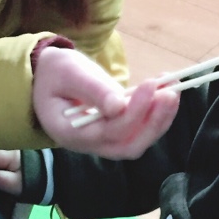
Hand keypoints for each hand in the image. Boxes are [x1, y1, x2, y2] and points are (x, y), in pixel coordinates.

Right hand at [32, 46, 178, 159]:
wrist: (45, 79)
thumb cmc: (54, 73)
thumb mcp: (69, 72)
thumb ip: (92, 90)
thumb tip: (119, 106)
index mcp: (70, 132)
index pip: (109, 131)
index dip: (134, 111)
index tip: (150, 84)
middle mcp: (88, 145)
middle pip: (127, 146)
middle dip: (153, 122)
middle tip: (170, 93)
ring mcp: (101, 142)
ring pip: (136, 142)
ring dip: (159, 120)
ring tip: (173, 92)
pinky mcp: (113, 134)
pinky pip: (137, 133)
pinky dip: (155, 116)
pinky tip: (167, 94)